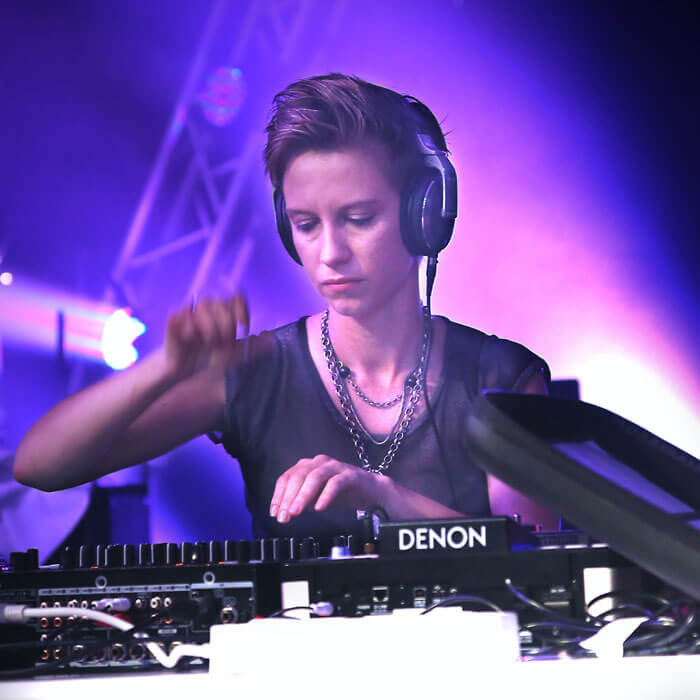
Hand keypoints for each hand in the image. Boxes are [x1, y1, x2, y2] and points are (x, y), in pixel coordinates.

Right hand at [162, 293, 248, 380]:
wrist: (184, 374)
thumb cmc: (210, 362)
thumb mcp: (233, 356)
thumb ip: (252, 348)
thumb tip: (271, 341)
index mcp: (222, 315)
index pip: (235, 299)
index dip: (241, 308)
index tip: (244, 324)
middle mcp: (207, 311)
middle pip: (220, 302)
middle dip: (225, 322)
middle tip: (224, 342)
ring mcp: (190, 314)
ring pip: (203, 304)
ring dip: (209, 324)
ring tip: (209, 342)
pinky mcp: (174, 320)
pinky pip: (183, 312)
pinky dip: (190, 326)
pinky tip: (193, 339)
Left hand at [269, 455, 389, 523]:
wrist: (370, 491)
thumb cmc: (341, 493)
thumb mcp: (315, 498)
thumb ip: (300, 501)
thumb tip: (284, 511)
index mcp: (308, 466)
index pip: (287, 477)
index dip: (278, 495)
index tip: (274, 513)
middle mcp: (320, 462)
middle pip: (298, 476)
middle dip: (288, 498)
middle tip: (284, 516)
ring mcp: (335, 467)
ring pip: (314, 477)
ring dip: (303, 496)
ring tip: (296, 512)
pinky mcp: (350, 475)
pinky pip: (335, 483)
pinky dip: (325, 495)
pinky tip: (319, 508)